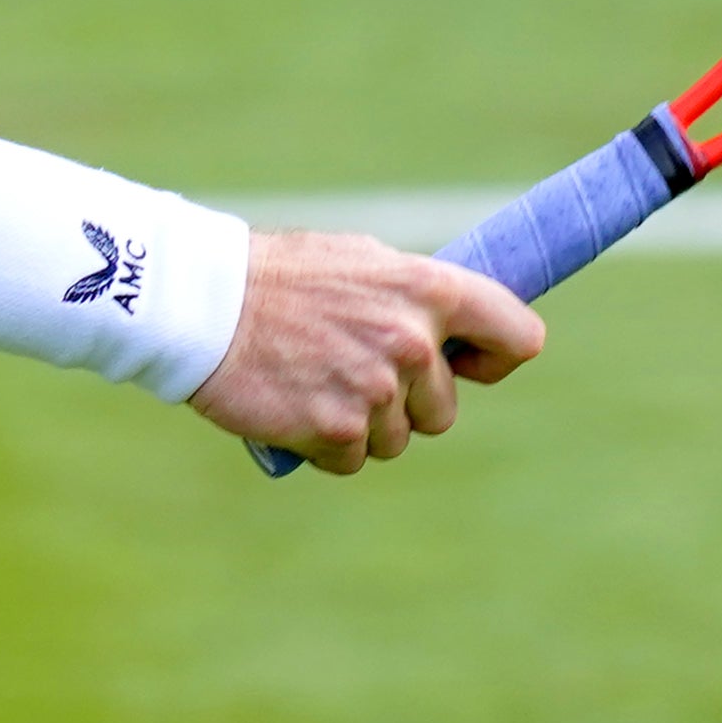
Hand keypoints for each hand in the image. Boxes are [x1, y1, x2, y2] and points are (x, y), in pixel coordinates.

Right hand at [189, 231, 545, 472]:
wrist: (203, 304)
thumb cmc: (280, 277)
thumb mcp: (361, 262)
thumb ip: (414, 297)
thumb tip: (454, 333)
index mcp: (429, 290)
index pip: (519, 338)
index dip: (496, 360)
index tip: (470, 366)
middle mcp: (413, 342)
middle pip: (443, 410)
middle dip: (403, 401)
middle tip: (347, 367)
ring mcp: (377, 390)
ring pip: (395, 439)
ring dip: (360, 424)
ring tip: (313, 380)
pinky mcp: (338, 430)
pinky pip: (352, 460)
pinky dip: (325, 445)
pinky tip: (294, 405)